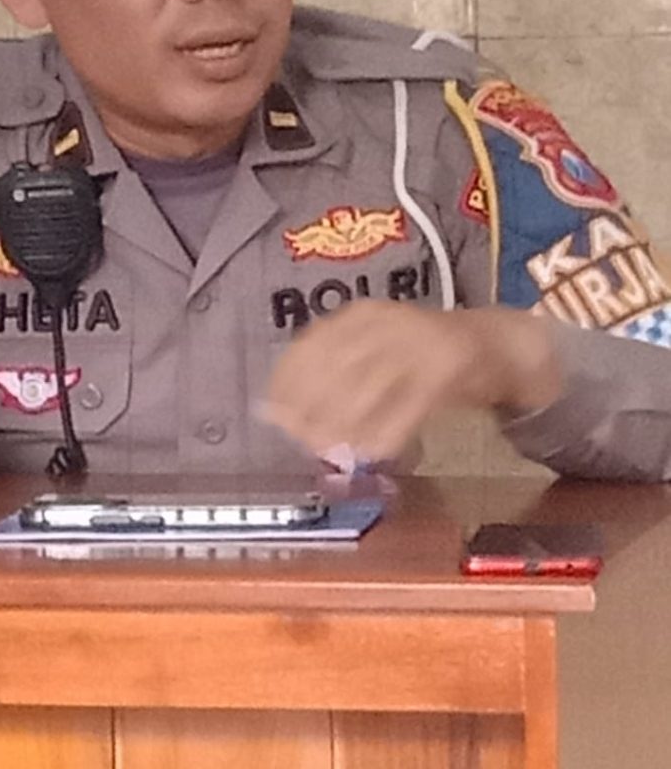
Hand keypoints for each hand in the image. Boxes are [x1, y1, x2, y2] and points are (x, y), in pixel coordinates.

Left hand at [265, 301, 561, 462]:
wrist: (496, 344)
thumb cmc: (423, 355)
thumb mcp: (375, 352)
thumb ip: (332, 376)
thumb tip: (278, 412)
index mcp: (362, 315)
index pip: (309, 344)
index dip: (287, 381)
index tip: (272, 414)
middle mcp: (386, 322)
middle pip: (334, 368)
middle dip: (312, 410)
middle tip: (303, 442)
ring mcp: (419, 343)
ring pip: (368, 389)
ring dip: (345, 426)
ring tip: (332, 452)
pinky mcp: (448, 368)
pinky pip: (408, 407)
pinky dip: (386, 434)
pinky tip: (372, 453)